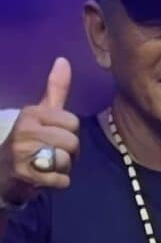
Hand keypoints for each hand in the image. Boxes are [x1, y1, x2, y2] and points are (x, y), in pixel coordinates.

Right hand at [0, 58, 78, 206]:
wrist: (2, 173)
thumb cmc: (28, 142)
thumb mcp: (40, 114)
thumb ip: (55, 89)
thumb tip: (64, 60)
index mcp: (31, 113)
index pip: (72, 123)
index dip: (69, 134)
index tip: (53, 137)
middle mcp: (25, 130)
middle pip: (72, 142)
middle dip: (68, 153)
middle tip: (51, 154)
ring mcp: (23, 153)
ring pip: (66, 160)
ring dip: (62, 168)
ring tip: (47, 166)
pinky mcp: (25, 175)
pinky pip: (61, 179)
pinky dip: (58, 182)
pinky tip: (44, 177)